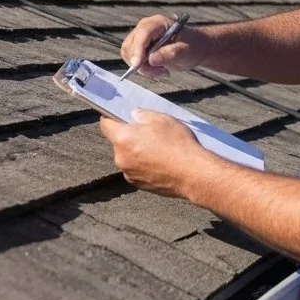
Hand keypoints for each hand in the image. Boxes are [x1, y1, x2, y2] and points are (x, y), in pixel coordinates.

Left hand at [99, 110, 216, 198]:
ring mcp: (128, 173)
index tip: (119, 116)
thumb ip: (143, 115)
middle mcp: (120, 157)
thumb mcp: (162, 119)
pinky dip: (144, 165)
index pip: (106, 124)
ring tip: (159, 150)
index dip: (111, 118)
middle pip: (118, 142)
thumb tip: (134, 116)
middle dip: (130, 136)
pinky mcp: (138, 185)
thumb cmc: (178, 144)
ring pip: (128, 157)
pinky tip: (161, 162)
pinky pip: (136, 170)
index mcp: (123, 138)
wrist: (193, 174)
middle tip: (149, 133)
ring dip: (137, 152)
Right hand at [121, 15, 201, 79]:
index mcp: (158, 23)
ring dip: (143, 68)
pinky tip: (158, 69)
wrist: (194, 48)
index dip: (138, 49)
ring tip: (162, 70)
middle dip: (141, 62)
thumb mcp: (185, 51)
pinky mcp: (138, 47)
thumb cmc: (192, 46)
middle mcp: (146, 27)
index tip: (137, 65)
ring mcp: (140, 37)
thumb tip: (151, 60)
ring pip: (128, 54)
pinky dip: (143, 69)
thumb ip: (169, 54)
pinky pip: (132, 60)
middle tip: (160, 72)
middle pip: (131, 45)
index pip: (143, 34)